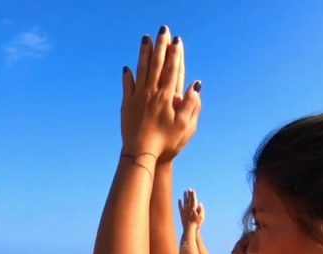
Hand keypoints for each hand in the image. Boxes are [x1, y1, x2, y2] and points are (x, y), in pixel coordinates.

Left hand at [120, 26, 201, 160]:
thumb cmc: (166, 143)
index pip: (172, 70)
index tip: (177, 41)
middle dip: (160, 46)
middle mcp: (151, 93)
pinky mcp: (127, 106)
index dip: (175, 54)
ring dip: (143, 54)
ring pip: (141, 70)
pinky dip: (128, 76)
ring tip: (145, 39)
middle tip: (162, 31)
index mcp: (166, 97)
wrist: (141, 153)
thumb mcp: (186, 126)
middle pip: (156, 65)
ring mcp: (137, 98)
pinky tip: (127, 68)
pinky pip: (127, 87)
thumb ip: (191, 105)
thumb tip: (196, 85)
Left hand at [178, 188, 204, 227]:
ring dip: (184, 197)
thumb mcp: (202, 217)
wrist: (189, 229)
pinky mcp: (181, 214)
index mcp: (194, 209)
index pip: (193, 200)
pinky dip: (180, 203)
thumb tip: (200, 203)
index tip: (192, 190)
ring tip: (184, 192)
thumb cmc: (196, 224)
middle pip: (188, 199)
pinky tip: (179, 200)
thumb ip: (201, 210)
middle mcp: (188, 208)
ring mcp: (184, 211)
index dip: (193, 195)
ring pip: (184, 202)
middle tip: (188, 189)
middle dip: (189, 194)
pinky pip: (180, 207)